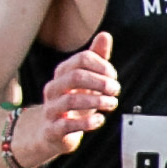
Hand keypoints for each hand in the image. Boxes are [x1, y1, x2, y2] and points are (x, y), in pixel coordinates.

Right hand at [15, 32, 119, 167]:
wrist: (50, 133)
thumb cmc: (73, 103)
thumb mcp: (86, 81)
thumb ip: (96, 59)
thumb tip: (105, 35)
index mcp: (62, 73)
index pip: (82, 59)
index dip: (102, 66)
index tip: (113, 76)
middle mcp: (53, 88)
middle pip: (75, 77)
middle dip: (100, 82)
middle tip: (116, 90)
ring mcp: (51, 109)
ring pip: (71, 100)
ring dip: (97, 101)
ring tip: (111, 104)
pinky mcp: (52, 130)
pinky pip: (67, 124)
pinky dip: (87, 122)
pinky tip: (99, 119)